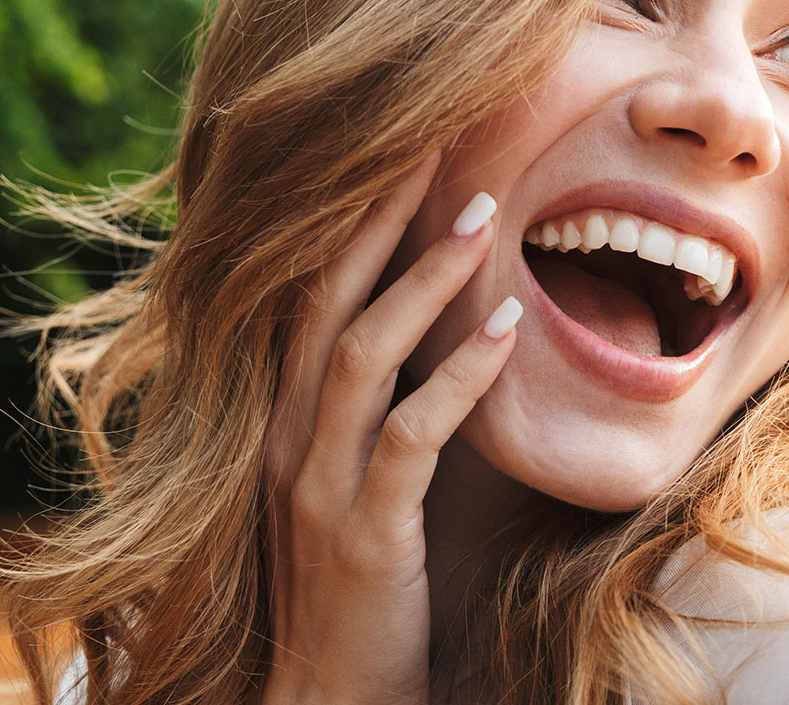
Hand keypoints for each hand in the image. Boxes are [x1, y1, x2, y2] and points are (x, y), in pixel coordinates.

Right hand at [258, 154, 519, 704]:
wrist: (328, 695)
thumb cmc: (361, 582)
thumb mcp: (357, 477)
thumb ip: (382, 403)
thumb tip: (444, 322)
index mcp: (282, 415)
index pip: (308, 293)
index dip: (350, 217)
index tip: (398, 145)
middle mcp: (285, 435)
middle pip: (322, 299)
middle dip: (377, 214)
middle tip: (435, 138)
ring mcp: (316, 482)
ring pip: (362, 353)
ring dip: (424, 278)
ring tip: (486, 213)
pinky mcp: (364, 530)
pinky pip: (411, 435)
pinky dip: (459, 375)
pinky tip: (506, 329)